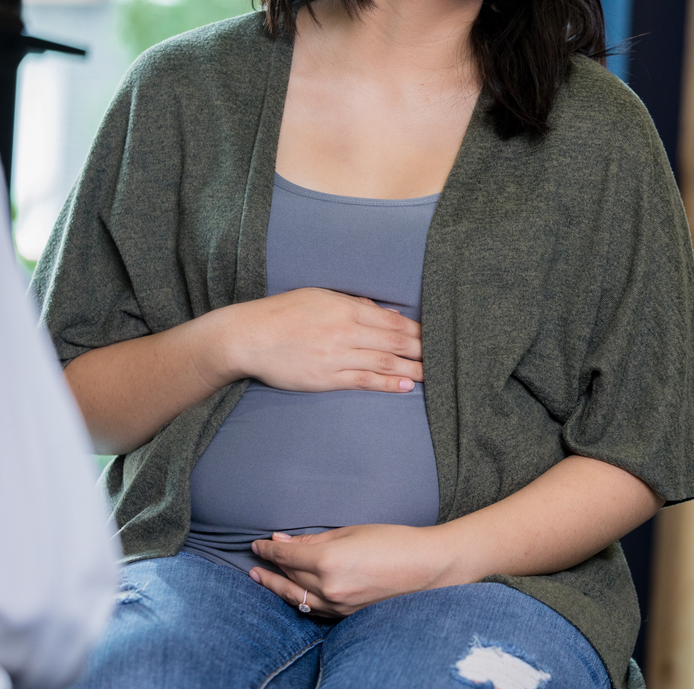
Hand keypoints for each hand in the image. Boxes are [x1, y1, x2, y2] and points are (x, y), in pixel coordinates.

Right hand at [218, 288, 422, 393]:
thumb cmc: (283, 313)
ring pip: (384, 361)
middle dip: (423, 349)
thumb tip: (383, 312)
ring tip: (435, 374)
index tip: (436, 336)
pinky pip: (364, 380)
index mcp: (345, 308)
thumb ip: (353, 304)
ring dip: (413, 369)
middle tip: (446, 356)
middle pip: (395, 340)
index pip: (392, 320)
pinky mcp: (326, 377)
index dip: (417, 330)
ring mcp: (336, 355)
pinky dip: (388, 383)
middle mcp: (344, 330)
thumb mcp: (319, 298)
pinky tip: (406, 386)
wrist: (248, 336)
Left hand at [249, 525, 456, 617]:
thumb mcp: (352, 532)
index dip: (269, 549)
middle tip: (254, 562)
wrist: (429, 568)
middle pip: (288, 576)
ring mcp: (338, 606)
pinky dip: (299, 600)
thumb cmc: (395, 542)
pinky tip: (293, 593)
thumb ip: (315, 539)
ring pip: (296, 597)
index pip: (286, 555)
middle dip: (268, 568)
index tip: (258, 544)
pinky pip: (314, 609)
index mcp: (329, 560)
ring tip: (262, 579)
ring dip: (277, 588)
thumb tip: (284, 541)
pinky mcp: (348, 616)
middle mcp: (329, 586)